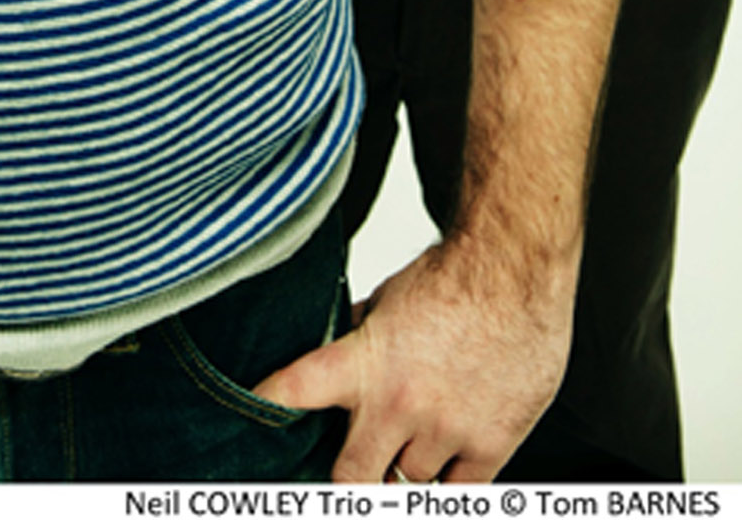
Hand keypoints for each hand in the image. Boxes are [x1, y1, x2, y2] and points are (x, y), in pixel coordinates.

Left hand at [252, 236, 572, 482]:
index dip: (267, 407)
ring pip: (408, 485)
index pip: (297, 389)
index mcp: (364, 361)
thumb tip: (333, 364)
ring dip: (405, 469)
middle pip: (351, 478)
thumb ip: (358, 343)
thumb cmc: (451, 280)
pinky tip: (443, 466)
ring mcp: (445, 429)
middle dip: (348, 477)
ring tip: (412, 443)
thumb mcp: (384, 302)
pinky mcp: (489, 445)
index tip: (249, 414)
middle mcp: (399, 403)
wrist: (515, 269)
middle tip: (352, 466)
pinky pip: (459, 495)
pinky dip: (447, 486)